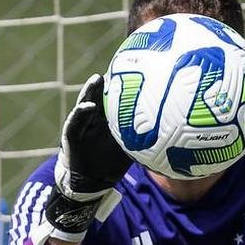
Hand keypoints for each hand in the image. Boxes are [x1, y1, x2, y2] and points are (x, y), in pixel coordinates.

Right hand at [32, 74, 131, 244]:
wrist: (89, 181)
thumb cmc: (111, 163)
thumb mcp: (131, 149)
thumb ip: (144, 138)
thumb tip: (173, 134)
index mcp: (109, 116)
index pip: (117, 95)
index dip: (126, 81)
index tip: (140, 66)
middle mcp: (95, 115)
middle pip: (101, 93)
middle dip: (109, 79)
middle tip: (119, 64)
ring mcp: (82, 123)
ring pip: (86, 101)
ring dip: (91, 90)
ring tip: (99, 79)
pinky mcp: (71, 135)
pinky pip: (75, 122)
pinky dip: (81, 113)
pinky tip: (89, 107)